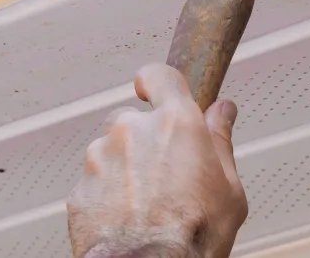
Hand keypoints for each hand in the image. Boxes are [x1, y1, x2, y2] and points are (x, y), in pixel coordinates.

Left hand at [67, 64, 246, 257]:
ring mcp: (100, 158)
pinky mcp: (80, 187)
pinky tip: (128, 218)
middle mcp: (132, 131)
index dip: (158, 81)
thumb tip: (223, 112)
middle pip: (134, 119)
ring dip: (125, 169)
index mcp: (174, 123)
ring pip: (111, 151)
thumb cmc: (194, 236)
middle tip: (166, 174)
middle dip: (145, 140)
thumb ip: (221, 140)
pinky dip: (108, 195)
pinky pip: (95, 182)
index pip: (159, 75)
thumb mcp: (229, 188)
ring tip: (147, 205)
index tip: (157, 90)